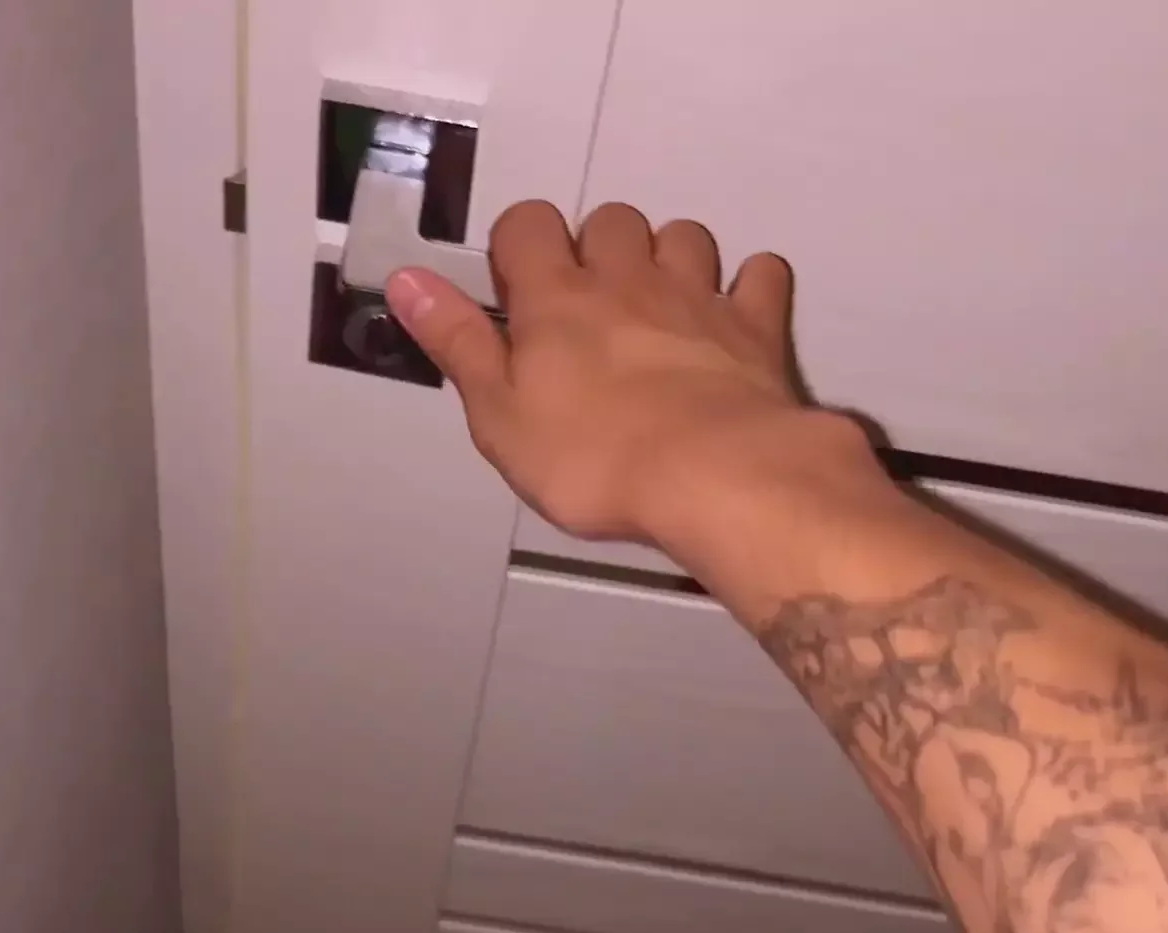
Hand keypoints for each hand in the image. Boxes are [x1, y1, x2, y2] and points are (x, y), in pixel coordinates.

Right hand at [385, 200, 877, 545]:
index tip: (517, 289)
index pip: (527, 225)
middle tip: (589, 304)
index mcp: (556, 299)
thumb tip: (406, 279)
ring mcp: (698, 297)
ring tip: (658, 303)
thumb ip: (456, 342)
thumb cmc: (594, 459)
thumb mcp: (499, 416)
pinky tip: (736, 311)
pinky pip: (761, 275)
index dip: (518, 245)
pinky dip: (749, 284)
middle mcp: (627, 280)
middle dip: (597, 247)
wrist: (714, 476)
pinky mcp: (756, 327)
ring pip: (683, 235)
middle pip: (610, 220)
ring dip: (669, 256)